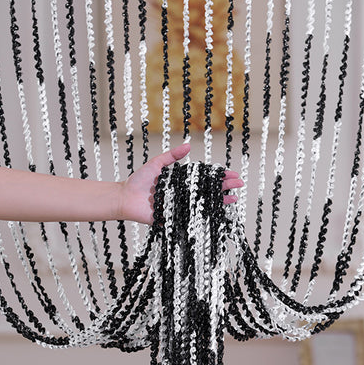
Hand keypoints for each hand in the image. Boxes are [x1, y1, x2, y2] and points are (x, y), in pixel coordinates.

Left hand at [119, 143, 243, 224]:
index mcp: (181, 182)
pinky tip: (217, 213)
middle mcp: (183, 194)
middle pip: (208, 191)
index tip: (232, 174)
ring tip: (233, 199)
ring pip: (204, 204)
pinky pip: (192, 218)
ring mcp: (181, 207)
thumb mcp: (157, 164)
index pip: (204, 178)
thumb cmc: (139, 181)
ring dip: (219, 202)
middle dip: (224, 188)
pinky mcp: (175, 219)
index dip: (218, 177)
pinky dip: (204, 216)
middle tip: (238, 185)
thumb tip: (189, 145)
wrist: (125, 198)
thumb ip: (172, 156)